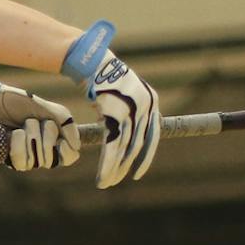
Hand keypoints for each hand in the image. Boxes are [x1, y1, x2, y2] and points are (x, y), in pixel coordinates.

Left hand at [0, 82, 80, 170]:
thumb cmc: (20, 103)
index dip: (67, 153)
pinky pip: (21, 162)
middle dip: (46, 137)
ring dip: (31, 137)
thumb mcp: (49, 108)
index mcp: (53, 139)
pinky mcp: (8, 160)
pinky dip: (18, 144)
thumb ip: (67, 124)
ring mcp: (24, 157)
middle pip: (52, 160)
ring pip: (37, 162)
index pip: (69, 158)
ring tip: (21, 125)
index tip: (62, 142)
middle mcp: (40, 152)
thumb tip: (77, 147)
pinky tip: (12, 133)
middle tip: (35, 121)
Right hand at [62, 21, 158, 189]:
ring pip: (125, 146)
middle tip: (116, 181)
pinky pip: (112, 142)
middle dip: (126, 166)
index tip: (137, 174)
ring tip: (106, 183)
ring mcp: (130, 108)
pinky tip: (102, 173)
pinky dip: (107, 161)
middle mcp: (145, 105)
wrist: (91, 61)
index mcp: (152, 101)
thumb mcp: (125, 95)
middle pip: (138, 144)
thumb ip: (131, 114)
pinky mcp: (113, 111)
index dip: (145, 157)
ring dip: (115, 168)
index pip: (152, 135)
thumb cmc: (104, 80)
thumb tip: (130, 136)